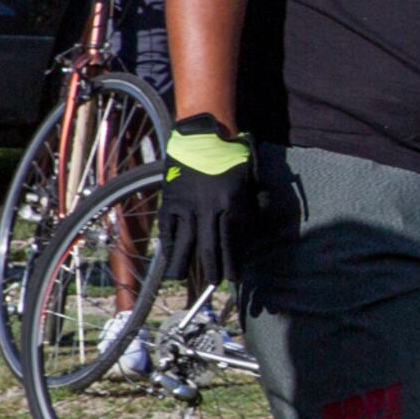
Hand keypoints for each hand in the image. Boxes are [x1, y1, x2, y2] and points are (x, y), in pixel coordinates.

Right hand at [149, 117, 262, 289]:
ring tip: (184, 278)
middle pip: (210, 246)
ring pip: (185, 241)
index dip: (233, 262)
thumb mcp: (249, 181)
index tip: (234, 277)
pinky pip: (168, 228)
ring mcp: (187, 204)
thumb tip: (251, 234)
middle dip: (212, 269)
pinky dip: (169, 244)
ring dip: (184, 263)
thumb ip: (251, 207)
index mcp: (232, 203)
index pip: (232, 241)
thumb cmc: (232, 156)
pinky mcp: (170, 200)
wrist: (203, 134)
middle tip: (214, 284)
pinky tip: (170, 256)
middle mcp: (209, 207)